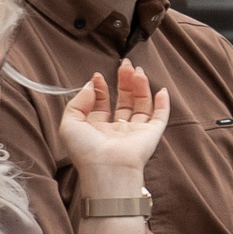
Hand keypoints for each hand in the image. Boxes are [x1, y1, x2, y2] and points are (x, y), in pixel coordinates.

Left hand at [60, 62, 168, 193]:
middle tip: (124, 65)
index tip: (98, 75)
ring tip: (137, 71)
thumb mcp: (69, 123)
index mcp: (97, 129)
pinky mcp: (152, 134)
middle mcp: (117, 130)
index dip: (101, 88)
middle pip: (123, 101)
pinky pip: (160, 116)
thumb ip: (78, 102)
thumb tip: (92, 84)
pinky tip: (161, 90)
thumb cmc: (86, 151)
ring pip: (141, 105)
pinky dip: (163, 103)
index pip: (102, 104)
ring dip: (140, 87)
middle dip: (124, 82)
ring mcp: (135, 131)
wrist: (108, 168)